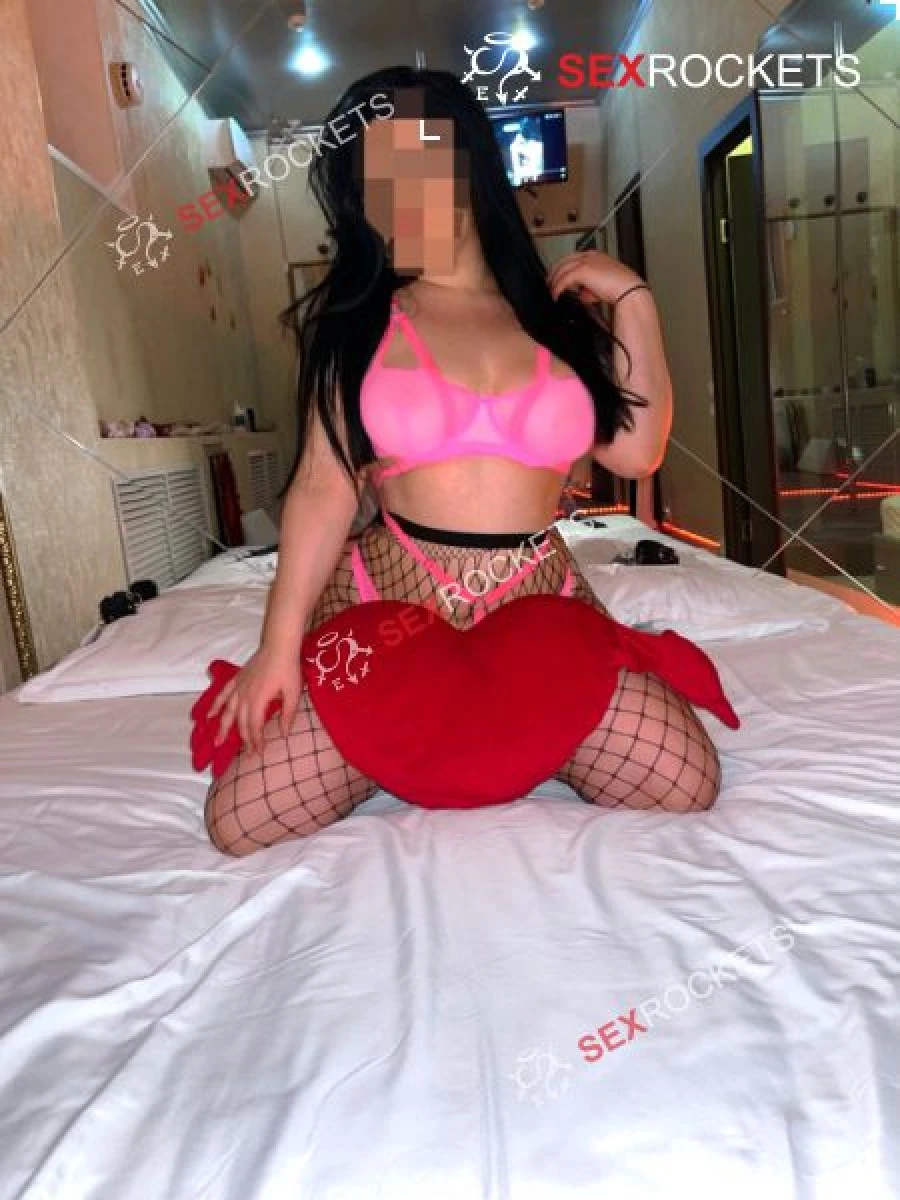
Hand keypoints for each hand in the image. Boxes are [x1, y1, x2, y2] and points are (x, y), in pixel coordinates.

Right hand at [207, 643, 301, 757]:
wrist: (279, 646)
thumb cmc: (288, 669)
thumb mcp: (294, 693)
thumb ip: (288, 714)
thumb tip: (284, 733)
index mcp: (258, 701)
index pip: (254, 727)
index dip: (256, 741)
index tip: (259, 753)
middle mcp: (244, 696)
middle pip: (241, 723)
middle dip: (243, 740)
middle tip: (246, 754)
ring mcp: (238, 687)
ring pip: (227, 712)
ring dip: (222, 728)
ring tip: (217, 742)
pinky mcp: (237, 679)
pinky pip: (223, 695)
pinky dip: (215, 706)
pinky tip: (209, 716)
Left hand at [548, 250, 644, 307]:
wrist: (629, 290)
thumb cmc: (622, 289)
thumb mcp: (603, 287)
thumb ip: (590, 288)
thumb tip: (581, 294)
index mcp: (596, 256)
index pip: (573, 259)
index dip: (564, 268)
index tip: (558, 278)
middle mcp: (589, 256)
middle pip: (564, 261)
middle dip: (555, 273)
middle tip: (549, 284)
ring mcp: (585, 261)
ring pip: (562, 269)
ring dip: (554, 281)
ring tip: (551, 291)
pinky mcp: (582, 270)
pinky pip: (564, 279)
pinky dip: (557, 288)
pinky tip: (555, 295)